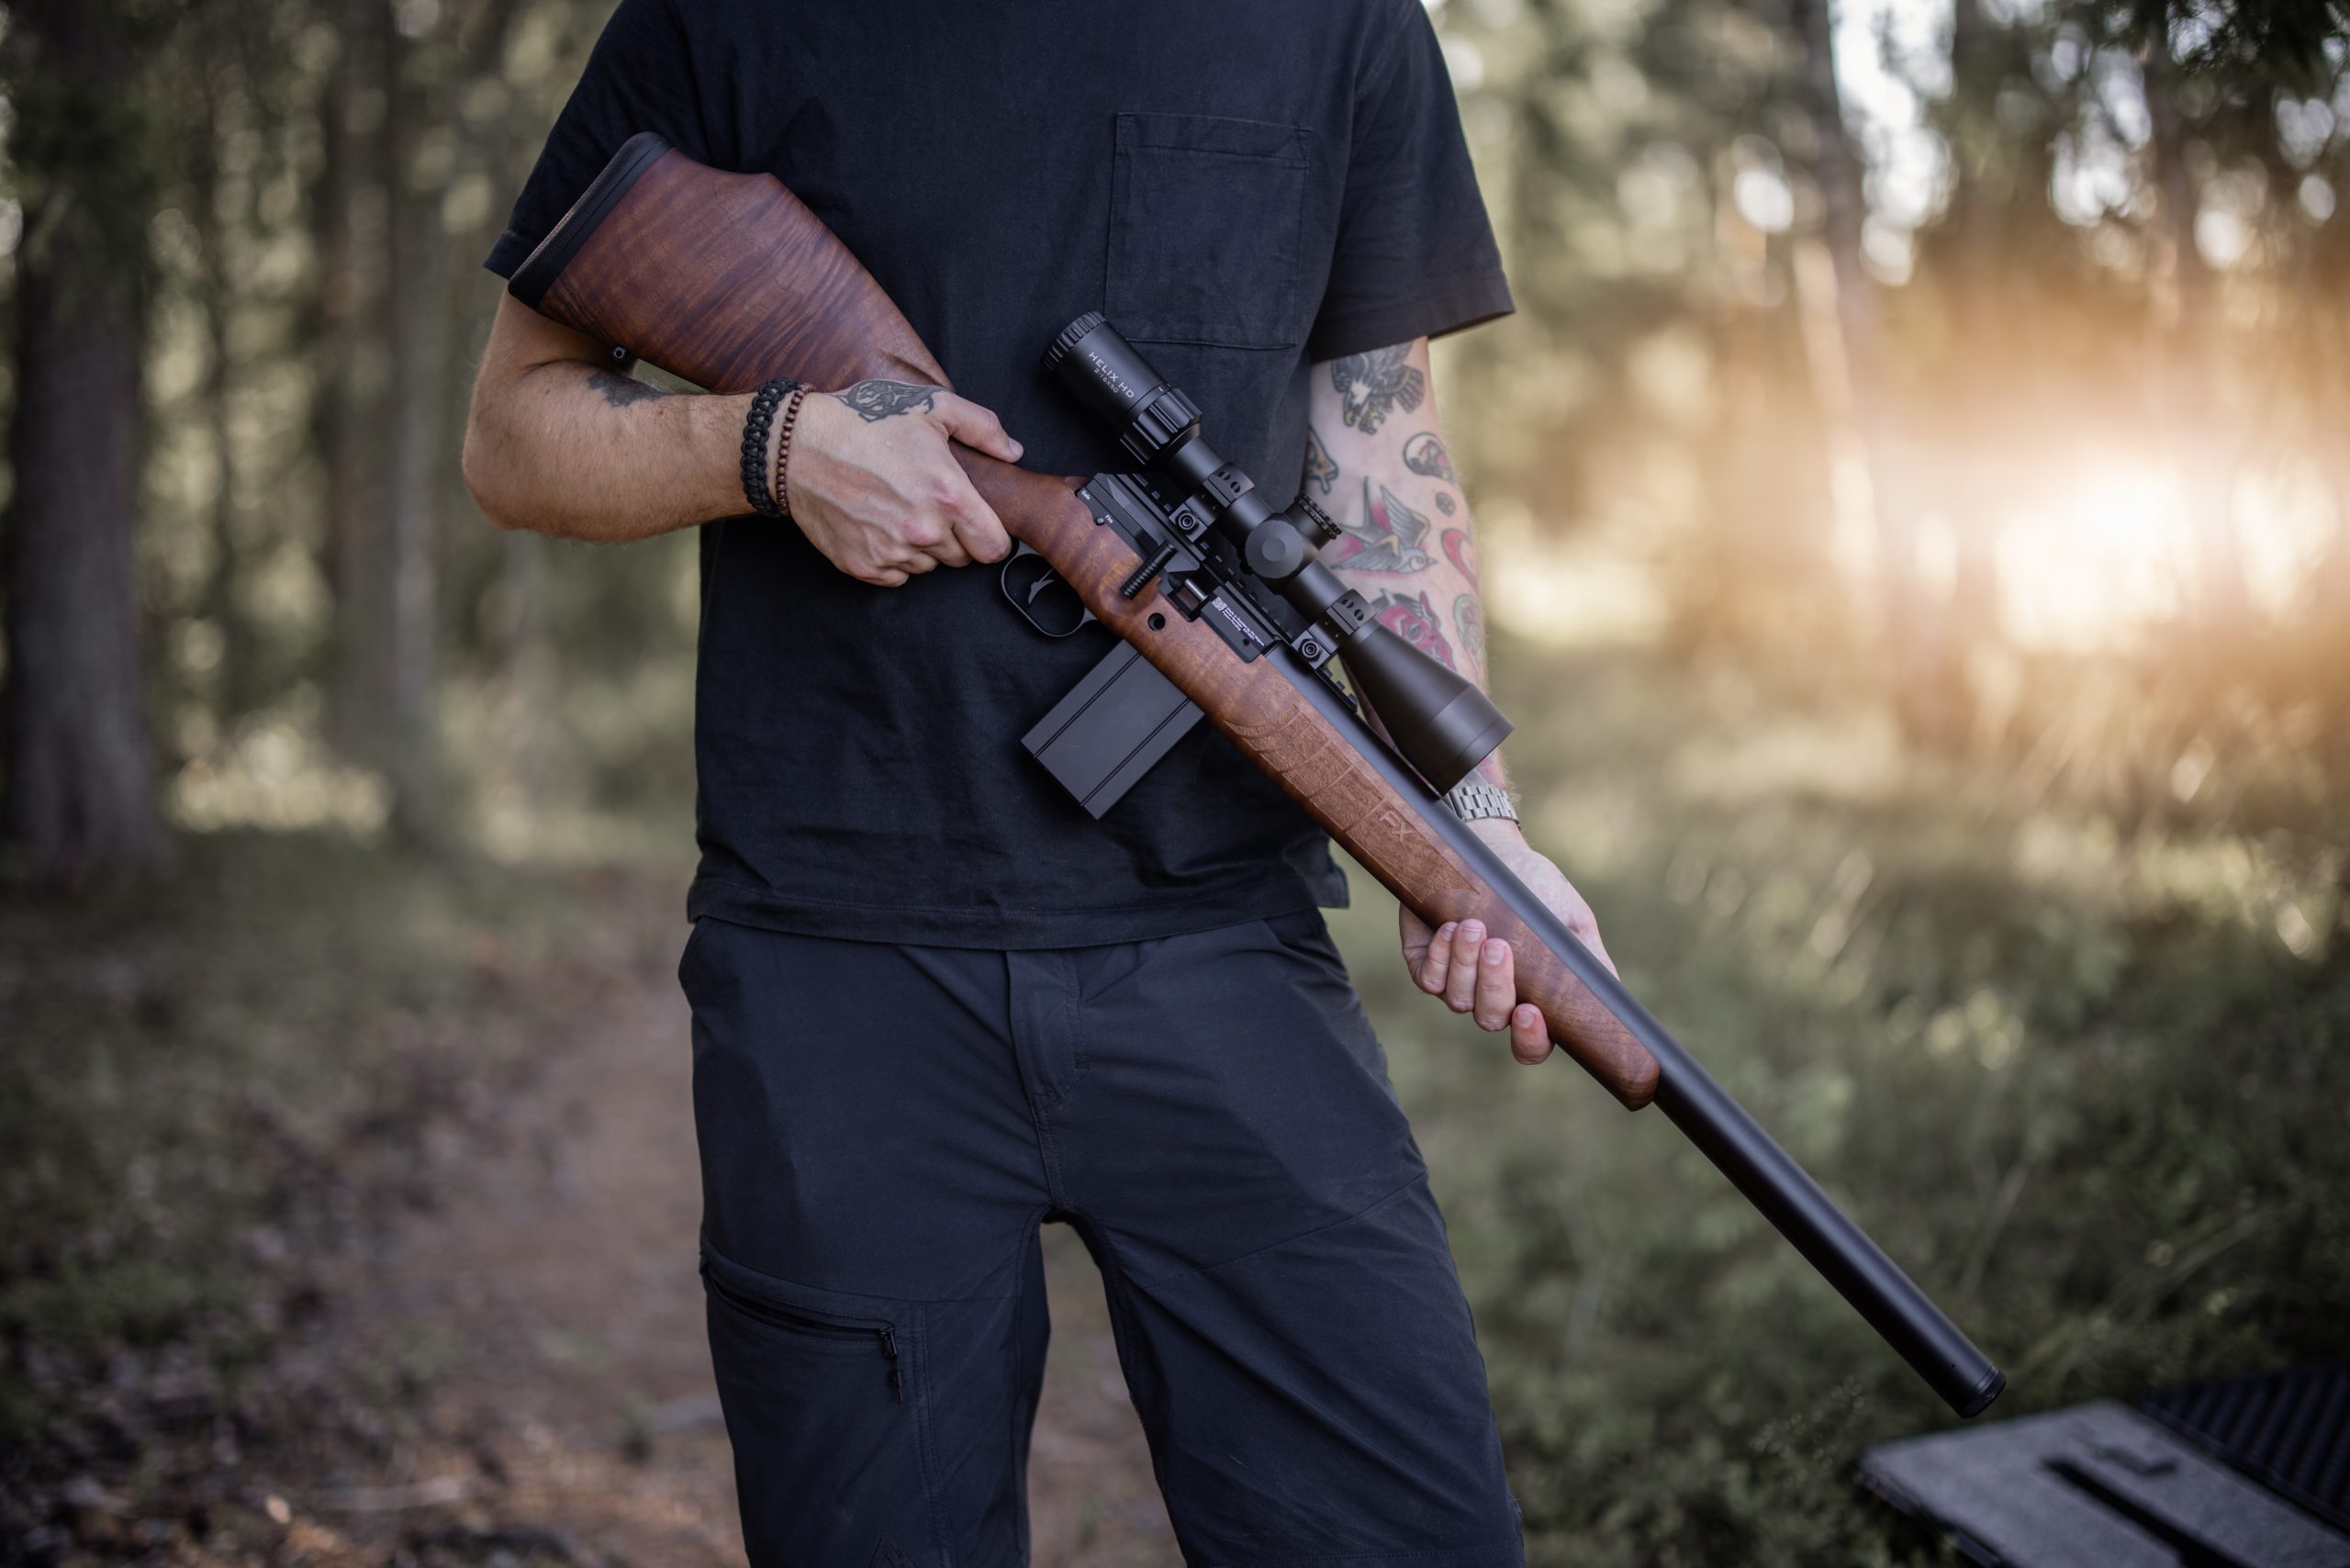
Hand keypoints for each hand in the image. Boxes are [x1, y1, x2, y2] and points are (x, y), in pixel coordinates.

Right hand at [779, 379, 1022, 585]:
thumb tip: (1013, 453)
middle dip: (954, 536)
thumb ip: (982, 428)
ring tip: (899, 509)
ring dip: (922, 547)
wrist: (798, 445)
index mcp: (948, 496)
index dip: (990, 535)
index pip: (994, 548)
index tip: (977, 522)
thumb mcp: (931, 407)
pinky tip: (878, 524)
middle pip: (962, 558)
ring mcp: (891, 552)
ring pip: (928, 567)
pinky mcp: (862, 566)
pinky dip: (892, 558)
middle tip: (929, 504)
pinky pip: (895, 576)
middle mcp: (923, 531)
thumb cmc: (866, 420)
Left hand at [1400, 817, 1616, 1066]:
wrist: (1491, 850)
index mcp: (1530, 998)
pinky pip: (1429, 979)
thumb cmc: (1535, 887)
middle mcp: (1492, 998)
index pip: (1530, 1046)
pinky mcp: (1426, 964)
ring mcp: (1457, 984)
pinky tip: (1451, 926)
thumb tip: (1609, 996)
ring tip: (1475, 926)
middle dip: (1495, 986)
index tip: (1531, 1012)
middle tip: (1499, 946)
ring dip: (1466, 964)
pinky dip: (1441, 956)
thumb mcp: (1570, 919)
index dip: (1530, 1041)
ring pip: (1458, 1000)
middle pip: (1491, 1020)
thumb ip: (1588, 959)